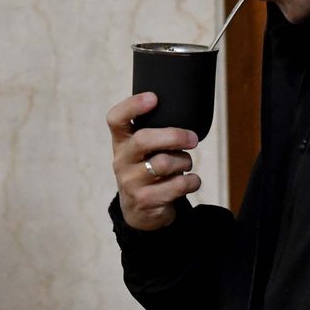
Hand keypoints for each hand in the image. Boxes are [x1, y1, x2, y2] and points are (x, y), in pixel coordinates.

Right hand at [107, 92, 200, 230]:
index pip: (116, 119)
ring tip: (186, 164)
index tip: (153, 98)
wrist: (139, 211)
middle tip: (193, 139)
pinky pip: (178, 185)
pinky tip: (191, 181)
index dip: (132, 106)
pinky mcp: (145, 200)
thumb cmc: (147, 170)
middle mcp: (121, 161)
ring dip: (184, 162)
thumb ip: (154, 132)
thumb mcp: (142, 151)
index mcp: (121, 143)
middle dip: (173, 136)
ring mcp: (131, 182)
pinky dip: (192, 181)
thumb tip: (187, 111)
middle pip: (143, 139)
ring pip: (164, 163)